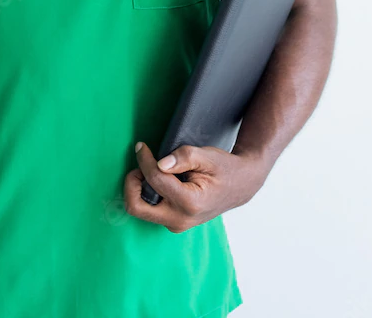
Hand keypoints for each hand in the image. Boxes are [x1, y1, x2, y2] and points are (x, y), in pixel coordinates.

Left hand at [122, 140, 268, 232]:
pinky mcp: (173, 223)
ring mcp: (176, 224)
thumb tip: (160, 163)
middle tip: (140, 167)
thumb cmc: (224, 168)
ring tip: (152, 172)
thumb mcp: (206, 156)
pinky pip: (149, 210)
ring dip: (138, 189)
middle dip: (132, 183)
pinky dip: (147, 194)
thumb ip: (183, 157)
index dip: (144, 159)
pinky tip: (159, 181)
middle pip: (136, 207)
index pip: (154, 179)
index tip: (141, 146)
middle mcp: (180, 219)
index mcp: (190, 203)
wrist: (240, 186)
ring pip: (140, 210)